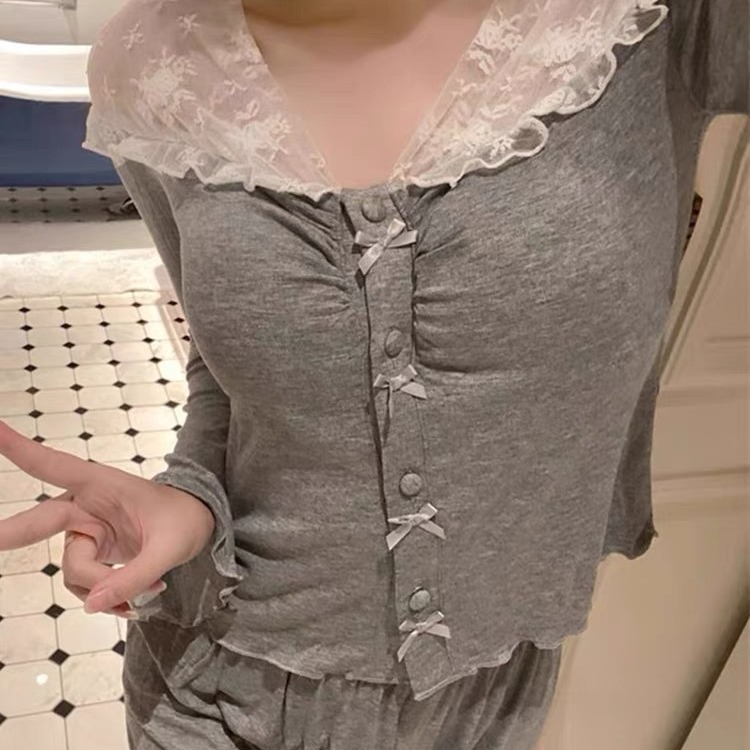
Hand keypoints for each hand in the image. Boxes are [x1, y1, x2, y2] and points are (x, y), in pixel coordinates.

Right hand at [0, 420, 215, 618]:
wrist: (198, 528)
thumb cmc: (185, 520)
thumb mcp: (170, 547)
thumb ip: (134, 577)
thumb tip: (93, 605)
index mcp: (102, 484)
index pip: (53, 465)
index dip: (19, 449)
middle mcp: (85, 507)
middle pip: (38, 523)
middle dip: (8, 533)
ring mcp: (85, 533)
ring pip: (74, 571)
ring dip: (104, 589)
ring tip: (146, 589)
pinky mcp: (91, 554)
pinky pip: (85, 587)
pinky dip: (106, 598)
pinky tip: (133, 601)